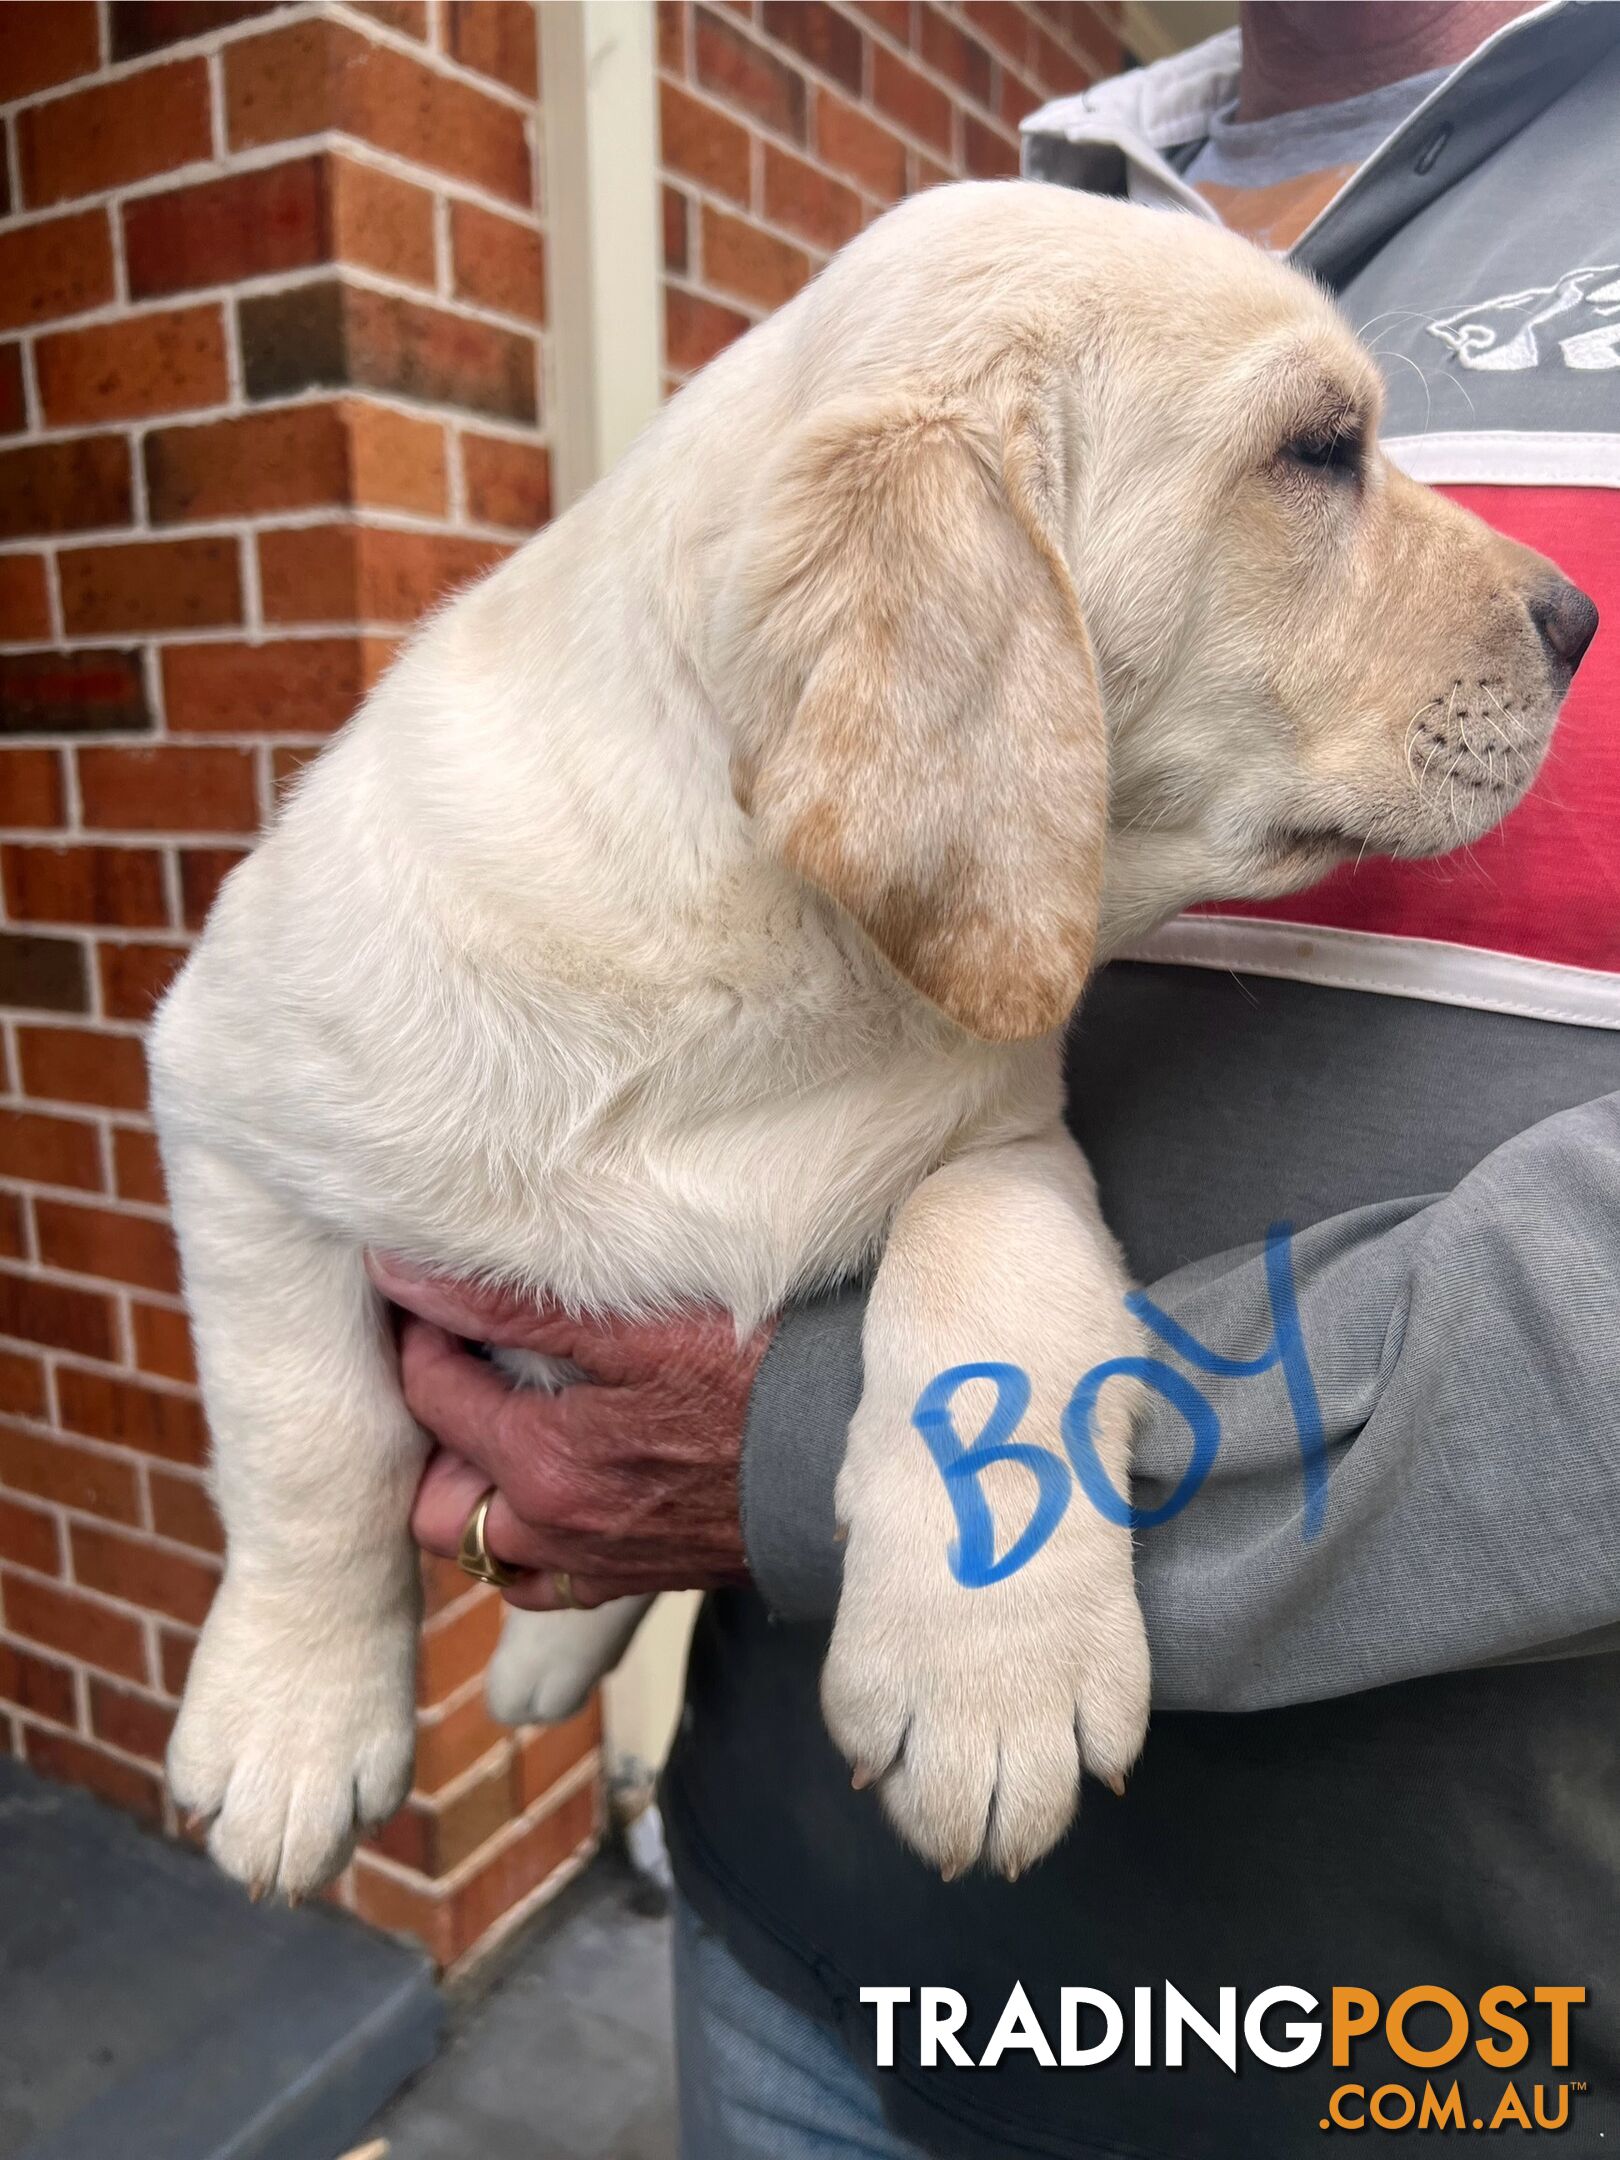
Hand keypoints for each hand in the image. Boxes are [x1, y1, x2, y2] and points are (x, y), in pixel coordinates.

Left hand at [367, 1255, 773, 1610]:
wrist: (864, 1458)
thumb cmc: (765, 1374)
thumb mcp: (638, 1325)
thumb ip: (511, 1305)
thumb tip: (400, 1273)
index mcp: (543, 1466)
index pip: (430, 1396)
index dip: (418, 1333)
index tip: (427, 1289)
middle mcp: (556, 1534)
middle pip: (436, 1505)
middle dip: (431, 1438)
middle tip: (459, 1365)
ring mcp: (600, 1565)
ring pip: (489, 1551)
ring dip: (478, 1493)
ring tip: (505, 1423)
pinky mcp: (643, 1577)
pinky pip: (548, 1579)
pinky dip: (531, 1538)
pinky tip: (559, 1482)